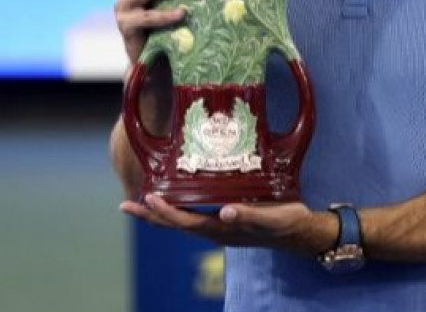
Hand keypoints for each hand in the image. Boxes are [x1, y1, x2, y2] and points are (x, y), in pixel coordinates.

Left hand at [121, 195, 332, 256]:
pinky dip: (178, 206)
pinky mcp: (225, 217)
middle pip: (175, 224)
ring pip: (182, 219)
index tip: (147, 199)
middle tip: (126, 205)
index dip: (165, 212)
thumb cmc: (287, 222)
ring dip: (160, 212)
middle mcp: (215, 228)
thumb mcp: (271, 218)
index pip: (185, 222)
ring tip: (140, 200)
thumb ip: (250, 216)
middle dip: (150, 216)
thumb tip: (225, 213)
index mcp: (221, 229)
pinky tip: (175, 194)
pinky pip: (194, 213)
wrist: (300, 231)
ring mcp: (218, 225)